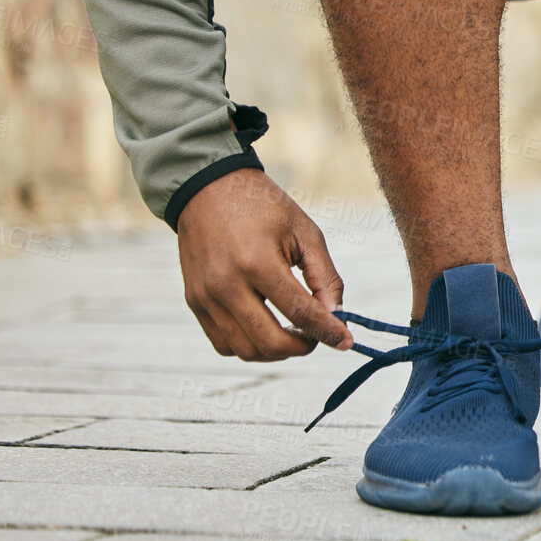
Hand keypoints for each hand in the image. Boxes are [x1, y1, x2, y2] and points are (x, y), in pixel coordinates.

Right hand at [176, 169, 352, 360]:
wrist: (207, 188)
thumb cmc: (263, 207)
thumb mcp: (305, 232)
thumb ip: (325, 276)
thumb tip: (336, 316)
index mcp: (257, 262)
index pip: (300, 313)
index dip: (328, 332)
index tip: (346, 341)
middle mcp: (226, 285)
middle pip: (270, 342)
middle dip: (302, 347)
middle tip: (317, 336)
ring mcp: (205, 296)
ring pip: (246, 351)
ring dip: (277, 352)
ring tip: (294, 332)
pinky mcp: (194, 302)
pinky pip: (223, 344)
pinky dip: (250, 347)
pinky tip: (267, 328)